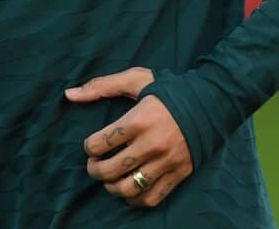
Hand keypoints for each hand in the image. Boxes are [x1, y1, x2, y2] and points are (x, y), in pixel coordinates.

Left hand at [65, 67, 192, 207]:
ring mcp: (165, 162)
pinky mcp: (177, 175)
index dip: (89, 147)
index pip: (100, 143)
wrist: (209, 103)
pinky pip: (150, 198)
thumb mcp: (136, 79)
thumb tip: (69, 94)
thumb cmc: (168, 90)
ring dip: (111, 187)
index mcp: (139, 119)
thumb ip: (101, 86)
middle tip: (94, 164)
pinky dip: (134, 199)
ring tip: (109, 178)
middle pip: (110, 169)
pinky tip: (128, 189)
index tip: (91, 144)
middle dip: (94, 169)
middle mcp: (152, 144)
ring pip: (128, 188)